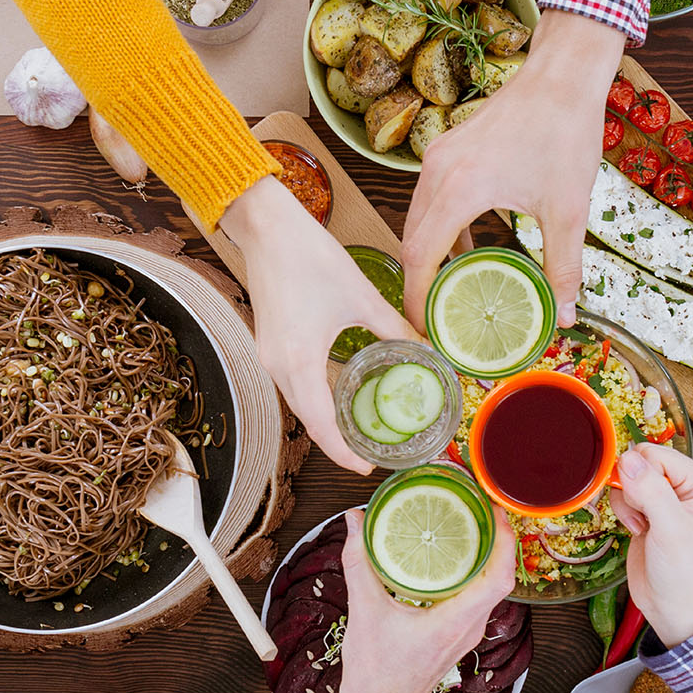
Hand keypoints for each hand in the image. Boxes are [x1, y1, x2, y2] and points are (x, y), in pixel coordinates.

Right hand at [219, 178, 417, 473]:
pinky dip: (315, 396)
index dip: (343, 451)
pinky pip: (293, 383)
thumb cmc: (309, 255)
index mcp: (299, 360)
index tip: (367, 466)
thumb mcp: (361, 296)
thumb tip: (426, 349)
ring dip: (325, 419)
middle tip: (371, 451)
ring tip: (359, 428)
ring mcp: (268, 355)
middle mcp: (277, 365)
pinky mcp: (268, 342)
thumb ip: (394, 328)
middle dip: (337, 441)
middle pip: (308, 420)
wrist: (265, 226)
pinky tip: (340, 392)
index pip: (321, 425)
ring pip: (299, 402)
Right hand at [324, 506, 516, 692]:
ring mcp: (467, 634)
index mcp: (455, 621)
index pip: (499, 576)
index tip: (495, 510)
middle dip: (497, 539)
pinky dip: (472, 574)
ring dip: (486, 557)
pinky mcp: (458, 637)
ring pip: (490, 589)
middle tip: (480, 507)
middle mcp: (470, 628)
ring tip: (470, 525)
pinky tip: (452, 560)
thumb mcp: (363, 610)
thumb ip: (359, 561)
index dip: (505, 540)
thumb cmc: (374, 673)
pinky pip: (476, 599)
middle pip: (500, 577)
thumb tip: (354, 520)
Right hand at [400, 11, 626, 329]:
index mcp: (461, 189)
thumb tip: (567, 314)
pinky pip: (429, 200)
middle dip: (418, 284)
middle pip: (410, 241)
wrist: (562, 75)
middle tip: (434, 321)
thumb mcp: (568, 210)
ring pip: (416, 220)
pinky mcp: (447, 150)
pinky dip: (437, 229)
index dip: (417, 299)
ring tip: (446, 291)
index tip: (423, 331)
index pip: (421, 257)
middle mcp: (438, 172)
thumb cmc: (564, 132)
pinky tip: (463, 248)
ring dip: (427, 256)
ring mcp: (438, 157)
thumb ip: (563, 266)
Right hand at [609, 443, 692, 647]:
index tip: (640, 500)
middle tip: (643, 515)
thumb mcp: (671, 530)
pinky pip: (623, 496)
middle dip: (631, 488)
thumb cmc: (685, 572)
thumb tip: (627, 458)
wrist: (675, 607)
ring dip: (626, 502)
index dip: (640, 473)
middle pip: (639, 463)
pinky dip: (623, 512)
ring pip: (627, 479)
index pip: (656, 454)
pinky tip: (637, 531)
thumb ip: (651, 491)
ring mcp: (663, 499)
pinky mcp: (646, 512)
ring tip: (642, 526)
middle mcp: (682, 486)